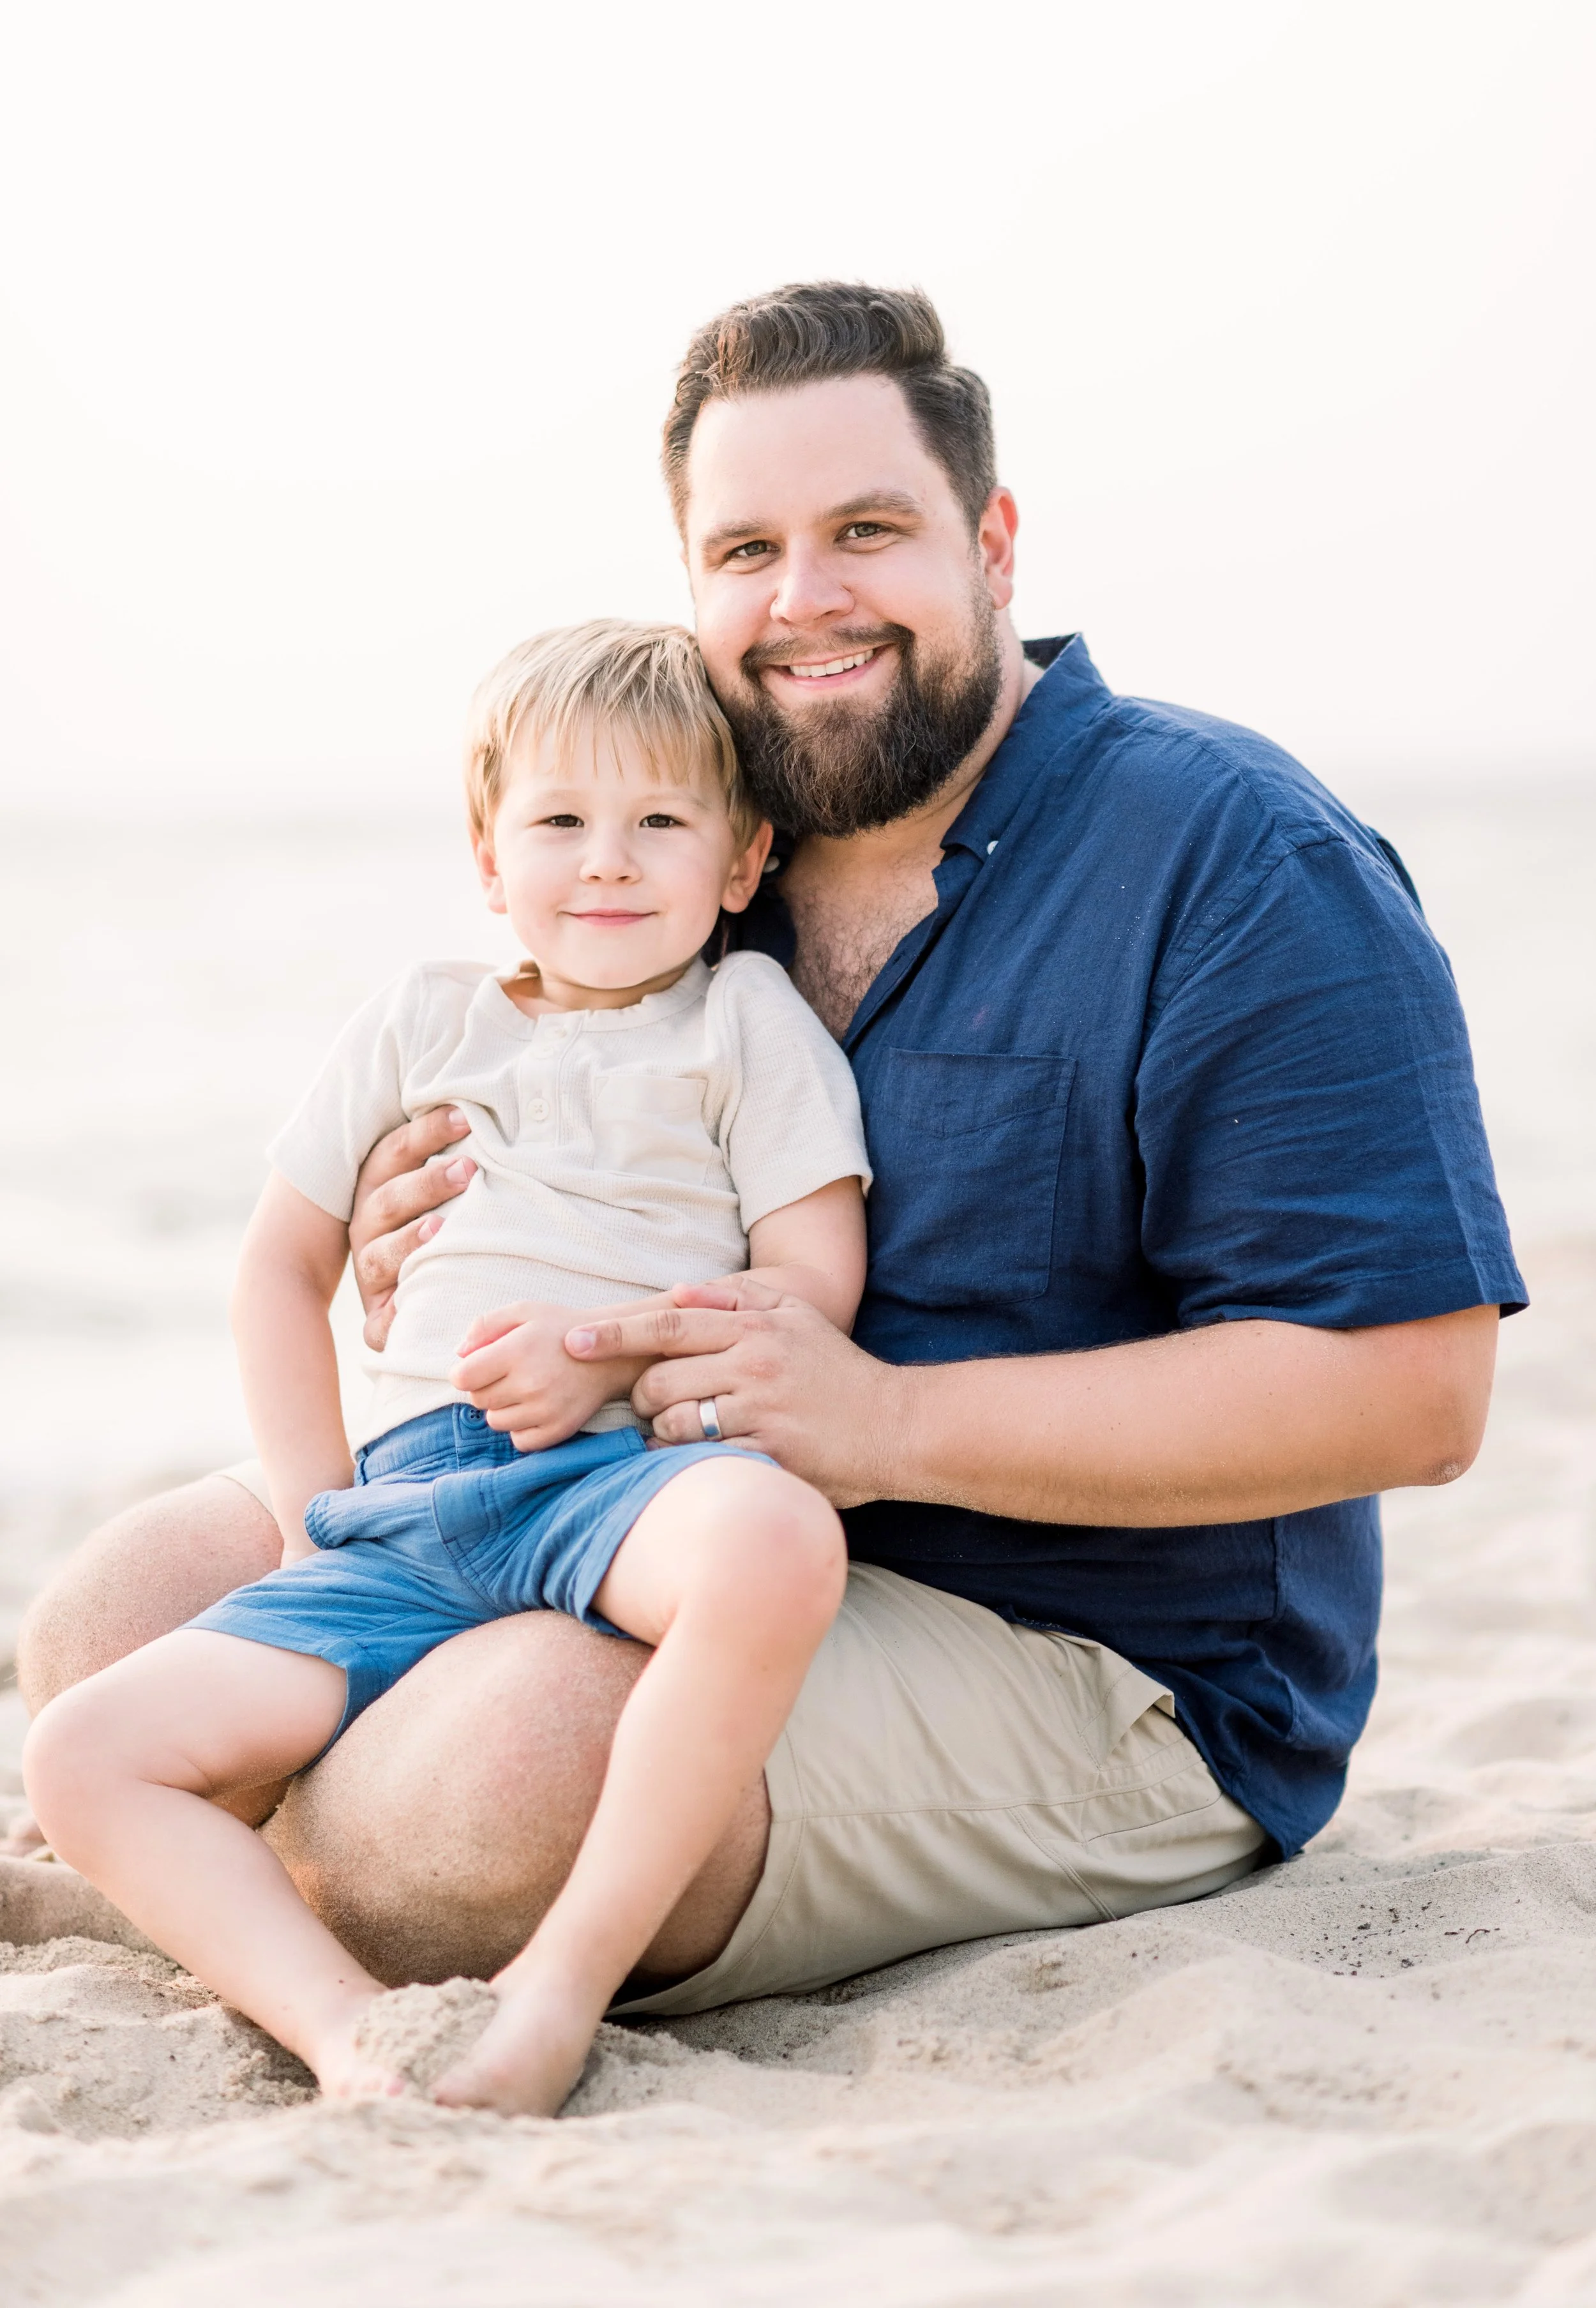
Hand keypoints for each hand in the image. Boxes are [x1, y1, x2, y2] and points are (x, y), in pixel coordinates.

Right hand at [349, 1108, 476, 1348]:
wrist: (402, 1297)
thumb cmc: (442, 1225)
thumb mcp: (441, 1188)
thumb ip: (454, 1156)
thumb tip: (485, 1111)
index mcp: (377, 1189)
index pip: (394, 1153)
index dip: (426, 1133)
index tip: (466, 1117)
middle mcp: (367, 1229)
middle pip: (388, 1201)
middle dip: (426, 1184)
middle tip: (468, 1170)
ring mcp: (371, 1274)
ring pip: (379, 1257)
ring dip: (408, 1242)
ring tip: (439, 1229)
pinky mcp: (377, 1319)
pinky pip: (379, 1324)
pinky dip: (394, 1317)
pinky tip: (413, 1307)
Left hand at [452, 1302, 629, 1452]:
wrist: (613, 1353)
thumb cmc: (562, 1329)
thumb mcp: (524, 1312)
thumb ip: (486, 1325)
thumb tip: (458, 1353)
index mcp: (518, 1350)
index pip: (463, 1377)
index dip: (464, 1372)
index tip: (477, 1367)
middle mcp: (531, 1382)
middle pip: (478, 1400)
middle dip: (485, 1387)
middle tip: (507, 1374)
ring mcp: (546, 1410)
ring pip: (496, 1422)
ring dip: (502, 1408)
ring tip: (524, 1390)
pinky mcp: (559, 1429)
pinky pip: (519, 1441)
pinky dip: (520, 1429)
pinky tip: (534, 1409)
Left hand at [564, 1280, 905, 1507]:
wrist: (896, 1427)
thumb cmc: (838, 1372)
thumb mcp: (797, 1319)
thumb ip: (738, 1301)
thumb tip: (679, 1292)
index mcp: (755, 1328)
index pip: (668, 1326)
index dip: (615, 1334)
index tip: (573, 1341)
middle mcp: (754, 1365)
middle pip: (659, 1380)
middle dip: (641, 1398)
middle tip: (653, 1406)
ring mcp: (760, 1411)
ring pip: (673, 1424)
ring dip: (662, 1434)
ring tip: (683, 1433)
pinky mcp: (767, 1453)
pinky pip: (701, 1460)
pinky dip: (686, 1461)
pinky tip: (699, 1460)